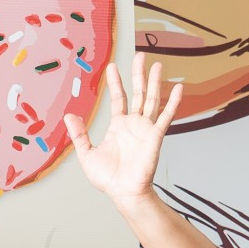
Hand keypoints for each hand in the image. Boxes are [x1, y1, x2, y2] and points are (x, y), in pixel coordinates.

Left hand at [65, 58, 178, 203]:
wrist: (123, 192)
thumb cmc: (108, 177)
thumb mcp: (87, 154)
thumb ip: (79, 134)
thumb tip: (69, 115)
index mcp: (118, 126)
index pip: (118, 98)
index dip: (116, 82)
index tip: (112, 66)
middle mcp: (134, 124)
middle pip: (138, 93)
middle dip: (138, 74)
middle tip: (140, 55)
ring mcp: (146, 128)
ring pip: (152, 99)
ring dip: (155, 82)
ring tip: (157, 64)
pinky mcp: (155, 136)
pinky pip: (166, 116)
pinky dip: (173, 102)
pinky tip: (179, 87)